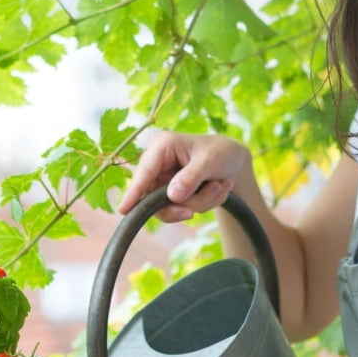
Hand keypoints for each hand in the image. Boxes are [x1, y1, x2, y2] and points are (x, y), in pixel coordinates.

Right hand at [117, 131, 250, 222]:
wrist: (234, 162)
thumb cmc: (221, 153)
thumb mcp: (210, 161)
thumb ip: (191, 177)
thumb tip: (172, 196)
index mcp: (161, 146)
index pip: (144, 172)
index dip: (134, 192)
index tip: (123, 210)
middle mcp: (157, 164)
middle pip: (154, 197)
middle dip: (186, 202)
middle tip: (211, 196)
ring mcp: (162, 181)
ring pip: (170, 207)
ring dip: (200, 202)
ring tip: (219, 185)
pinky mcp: (170, 194)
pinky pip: (180, 210)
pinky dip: (202, 204)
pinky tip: (215, 189)